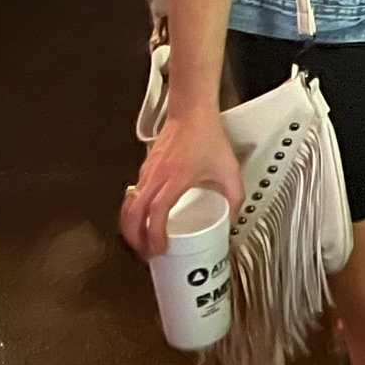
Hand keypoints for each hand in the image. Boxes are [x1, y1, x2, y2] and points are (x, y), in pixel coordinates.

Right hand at [121, 107, 242, 259]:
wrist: (192, 111)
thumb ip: (235, 196)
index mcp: (176, 179)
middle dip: (135, 238)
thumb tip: (232, 220)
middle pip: (133, 214)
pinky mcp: (145, 167)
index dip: (154, 235)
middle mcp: (156, 176)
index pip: (156, 213)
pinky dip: (133, 210)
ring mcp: (147, 171)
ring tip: (141, 240)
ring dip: (131, 226)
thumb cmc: (207, 136)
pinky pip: (133, 193)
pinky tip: (144, 217)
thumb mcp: (229, 169)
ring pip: (129, 204)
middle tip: (145, 252)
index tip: (158, 249)